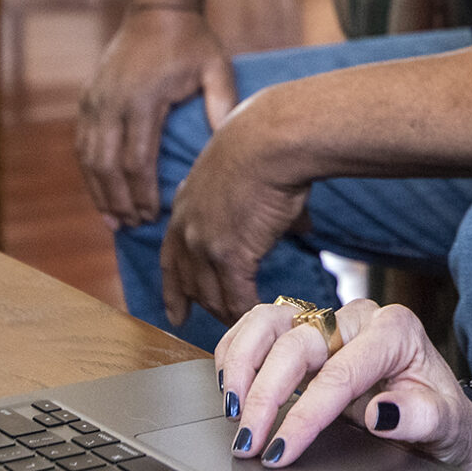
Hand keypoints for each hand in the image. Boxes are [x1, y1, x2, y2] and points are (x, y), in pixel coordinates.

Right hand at [74, 6, 237, 230]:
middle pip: (106, 166)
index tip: (152, 216)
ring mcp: (95, 100)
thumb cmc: (192, 41)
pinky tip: (100, 191)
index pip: (136, 160)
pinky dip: (89, 171)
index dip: (141, 193)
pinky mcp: (87, 98)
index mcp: (143, 99)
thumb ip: (222, 103)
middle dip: (118, 200)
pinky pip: (82, 143)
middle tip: (132, 226)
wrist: (157, 10)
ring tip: (113, 220)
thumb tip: (224, 143)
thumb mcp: (216, 68)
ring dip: (99, 191)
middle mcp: (112, 102)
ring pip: (88, 157)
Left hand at [159, 108, 310, 325]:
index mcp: (186, 204)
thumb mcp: (250, 176)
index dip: (175, 288)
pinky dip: (249, 313)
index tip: (176, 312)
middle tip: (221, 331)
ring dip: (230, 315)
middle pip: (189, 283)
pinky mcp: (228, 254)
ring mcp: (203, 243)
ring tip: (249, 331)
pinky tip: (264, 320)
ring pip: (212, 296)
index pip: (171, 257)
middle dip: (202, 309)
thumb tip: (300, 226)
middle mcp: (186, 227)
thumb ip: (263, 207)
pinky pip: (236, 297)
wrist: (271, 139)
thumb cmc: (269, 146)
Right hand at [216, 298, 471, 470]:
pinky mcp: (307, 331)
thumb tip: (382, 414)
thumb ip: (421, 419)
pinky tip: (228, 386)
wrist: (443, 418)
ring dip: (242, 364)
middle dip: (265, 396)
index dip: (305, 414)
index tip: (281, 450)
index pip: (340, 372)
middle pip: (296, 344)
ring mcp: (329, 320)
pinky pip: (260, 326)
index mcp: (396, 332)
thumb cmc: (444, 420)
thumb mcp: (446, 427)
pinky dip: (237, 352)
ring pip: (270, 321)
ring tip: (231, 411)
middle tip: (248, 444)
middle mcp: (358, 318)